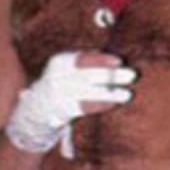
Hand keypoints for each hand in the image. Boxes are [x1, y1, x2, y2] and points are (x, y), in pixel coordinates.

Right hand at [5, 50, 136, 155]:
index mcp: (59, 62)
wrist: (37, 107)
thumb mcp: (68, 67)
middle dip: (112, 75)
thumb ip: (86, 61)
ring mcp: (59, 94)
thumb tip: (112, 60)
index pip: (83, 59)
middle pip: (89, 75)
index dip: (102, 60)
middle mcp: (57, 77)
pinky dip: (102, 104)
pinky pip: (86, 106)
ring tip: (127, 93)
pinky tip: (114, 102)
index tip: (118, 60)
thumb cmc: (62, 82)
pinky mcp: (63, 110)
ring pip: (89, 92)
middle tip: (131, 75)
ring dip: (110, 93)